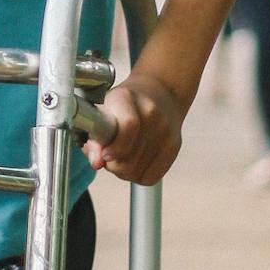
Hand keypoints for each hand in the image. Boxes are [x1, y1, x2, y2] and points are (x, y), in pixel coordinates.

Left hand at [83, 70, 184, 185]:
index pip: (128, 126)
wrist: (161, 92)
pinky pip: (151, 177)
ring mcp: (165, 129)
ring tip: (121, 158)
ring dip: (124, 172)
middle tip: (108, 157)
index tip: (105, 156)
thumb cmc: (124, 104)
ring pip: (137, 172)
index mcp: (125, 98)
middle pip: (129, 157)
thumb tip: (96, 162)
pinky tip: (135, 163)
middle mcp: (150, 112)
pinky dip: (139, 177)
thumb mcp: (103, 110)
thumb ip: (94, 136)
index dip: (115, 147)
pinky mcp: (175, 145)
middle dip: (112, 165)